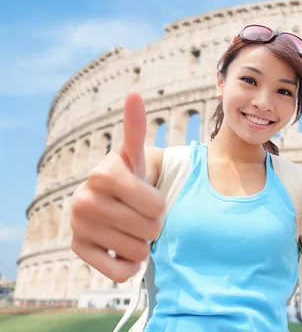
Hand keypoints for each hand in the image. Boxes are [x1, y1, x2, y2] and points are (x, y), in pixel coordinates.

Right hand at [70, 91, 163, 281]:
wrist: (111, 204)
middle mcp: (82, 200)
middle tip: (141, 214)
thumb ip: (136, 127)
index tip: (147, 195)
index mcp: (102, 173)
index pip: (156, 205)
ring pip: (138, 251)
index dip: (159, 204)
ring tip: (130, 227)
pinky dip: (130, 265)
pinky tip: (121, 247)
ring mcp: (78, 227)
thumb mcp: (136, 155)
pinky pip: (121, 272)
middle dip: (153, 225)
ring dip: (142, 243)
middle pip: (150, 229)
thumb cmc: (131, 179)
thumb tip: (134, 93)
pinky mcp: (78, 252)